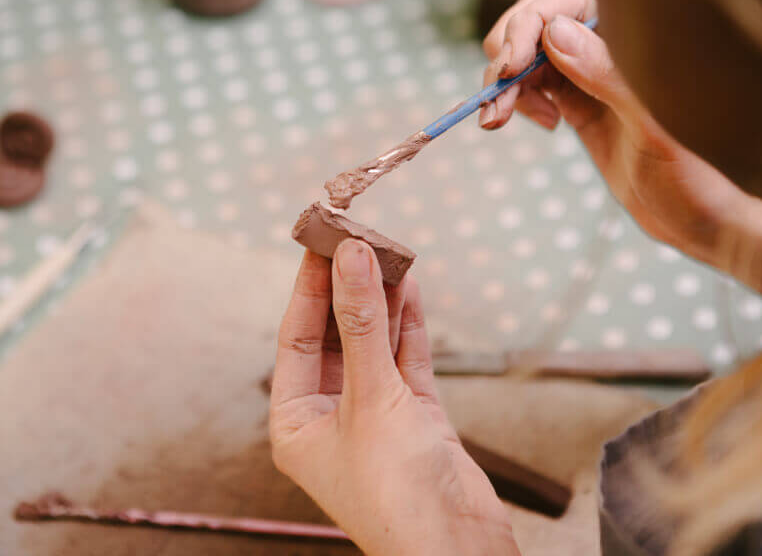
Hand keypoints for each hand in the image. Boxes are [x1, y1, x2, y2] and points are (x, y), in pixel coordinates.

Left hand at [270, 242, 519, 555]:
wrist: (458, 549)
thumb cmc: (397, 494)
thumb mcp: (370, 397)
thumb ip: (362, 325)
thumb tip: (351, 260)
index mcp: (296, 422)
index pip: (296, 339)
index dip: (309, 289)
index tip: (320, 245)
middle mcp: (331, 415)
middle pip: (335, 337)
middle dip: (349, 291)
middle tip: (360, 243)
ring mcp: (375, 415)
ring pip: (374, 345)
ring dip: (382, 303)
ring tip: (389, 256)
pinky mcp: (414, 417)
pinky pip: (406, 360)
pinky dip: (409, 327)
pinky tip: (410, 292)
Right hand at [480, 0, 761, 308]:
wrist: (692, 217)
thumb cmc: (689, 172)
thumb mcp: (649, 124)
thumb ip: (605, 75)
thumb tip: (554, 34)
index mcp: (632, 41)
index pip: (567, 4)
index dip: (530, 26)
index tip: (511, 67)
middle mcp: (607, 50)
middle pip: (539, 21)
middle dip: (508, 53)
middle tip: (498, 102)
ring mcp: (588, 78)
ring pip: (529, 55)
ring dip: (503, 81)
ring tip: (497, 120)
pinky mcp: (576, 105)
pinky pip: (533, 85)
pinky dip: (512, 98)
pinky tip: (510, 119)